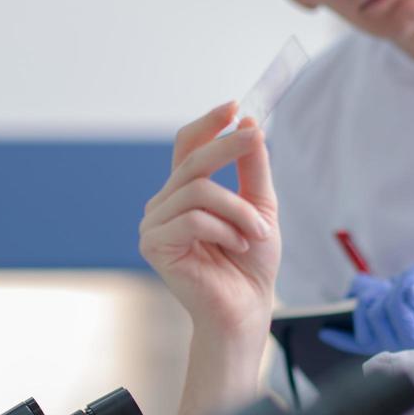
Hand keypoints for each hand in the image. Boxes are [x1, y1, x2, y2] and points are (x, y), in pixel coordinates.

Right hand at [139, 102, 280, 339]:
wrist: (246, 307)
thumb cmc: (250, 262)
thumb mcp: (260, 206)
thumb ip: (252, 168)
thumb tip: (249, 125)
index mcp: (185, 192)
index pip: (187, 146)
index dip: (208, 125)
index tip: (235, 107)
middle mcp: (164, 203)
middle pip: (192, 161)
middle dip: (228, 146)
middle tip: (255, 137)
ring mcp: (154, 223)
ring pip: (198, 190)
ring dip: (237, 209)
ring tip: (258, 232)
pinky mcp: (153, 244)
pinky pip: (192, 219)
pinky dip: (224, 230)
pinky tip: (237, 246)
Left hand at [318, 258, 413, 354]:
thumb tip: (408, 290)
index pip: (398, 302)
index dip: (408, 279)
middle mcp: (398, 348)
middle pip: (376, 308)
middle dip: (389, 287)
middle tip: (407, 279)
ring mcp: (390, 352)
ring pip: (364, 320)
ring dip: (370, 299)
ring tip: (385, 288)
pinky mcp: (388, 357)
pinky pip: (357, 348)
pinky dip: (341, 339)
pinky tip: (326, 332)